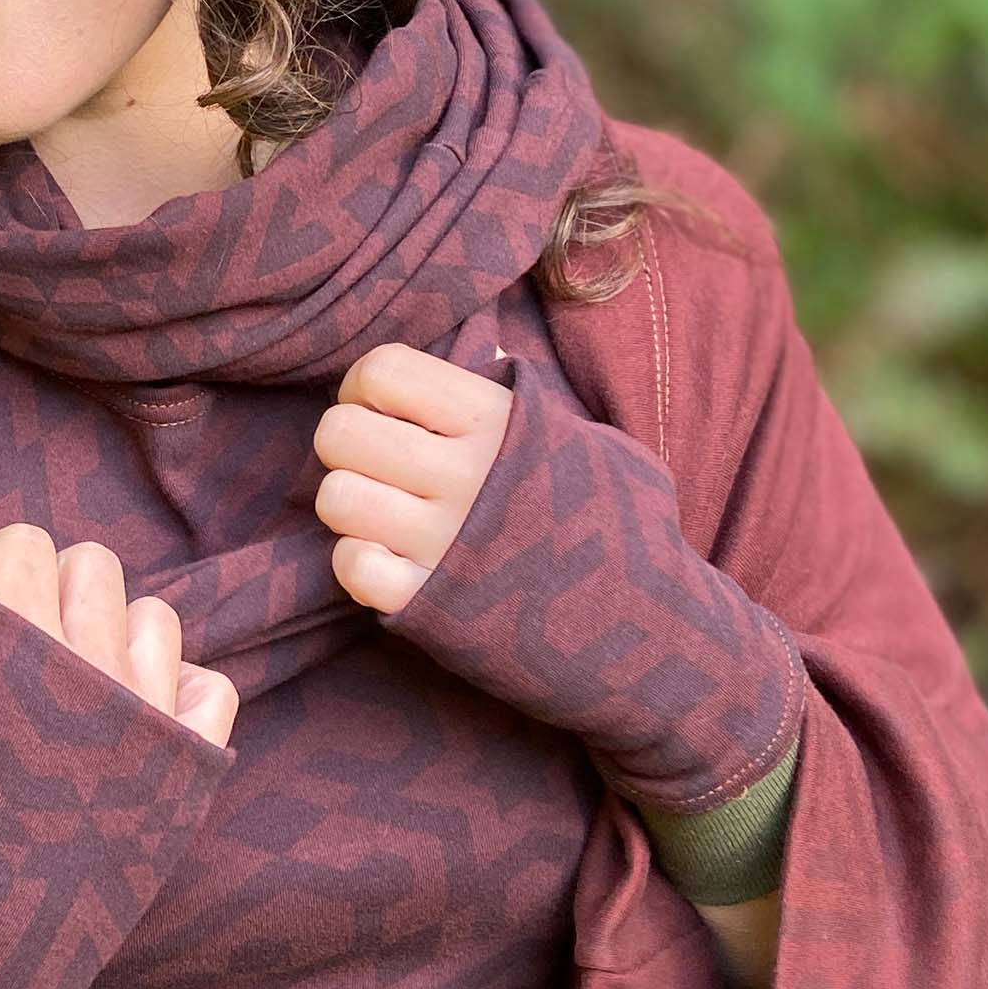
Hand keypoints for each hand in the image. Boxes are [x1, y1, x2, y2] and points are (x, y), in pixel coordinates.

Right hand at [0, 524, 238, 748]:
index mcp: (16, 661)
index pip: (28, 546)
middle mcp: (95, 682)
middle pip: (95, 568)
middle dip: (52, 587)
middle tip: (22, 643)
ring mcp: (151, 728)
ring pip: (156, 619)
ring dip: (112, 632)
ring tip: (72, 683)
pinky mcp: (189, 776)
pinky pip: (210, 687)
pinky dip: (175, 688)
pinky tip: (128, 716)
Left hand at [325, 344, 805, 817]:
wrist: (651, 637)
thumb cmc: (622, 531)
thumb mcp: (588, 444)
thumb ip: (526, 403)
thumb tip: (484, 351)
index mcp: (498, 422)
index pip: (385, 368)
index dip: (366, 386)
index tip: (384, 410)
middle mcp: (465, 474)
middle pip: (341, 431)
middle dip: (347, 445)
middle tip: (376, 466)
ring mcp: (445, 542)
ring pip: (336, 497)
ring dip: (349, 506)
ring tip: (384, 517)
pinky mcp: (430, 606)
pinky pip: (349, 565)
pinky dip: (359, 563)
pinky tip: (393, 565)